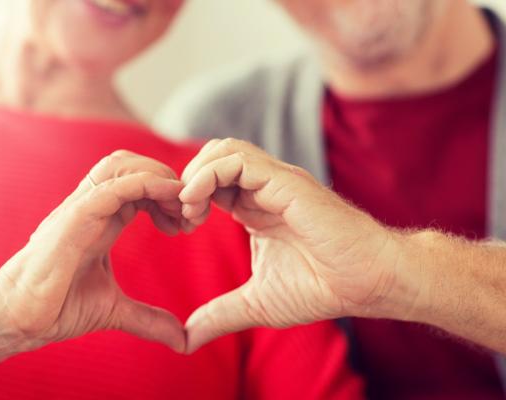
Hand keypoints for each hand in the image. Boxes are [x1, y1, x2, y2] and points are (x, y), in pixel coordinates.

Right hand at [0, 151, 186, 353]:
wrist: (16, 319)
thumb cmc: (56, 307)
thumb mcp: (114, 310)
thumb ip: (148, 319)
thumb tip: (182, 340)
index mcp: (101, 219)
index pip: (138, 183)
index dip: (168, 194)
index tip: (187, 223)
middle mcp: (91, 207)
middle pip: (131, 164)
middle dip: (167, 178)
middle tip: (189, 212)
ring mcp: (80, 209)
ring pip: (121, 165)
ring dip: (159, 177)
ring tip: (181, 207)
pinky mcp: (73, 219)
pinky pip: (113, 186)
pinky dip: (146, 185)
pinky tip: (170, 202)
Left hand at [180, 139, 414, 352]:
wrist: (368, 283)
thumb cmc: (322, 288)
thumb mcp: (256, 304)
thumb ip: (220, 316)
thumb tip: (187, 340)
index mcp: (254, 206)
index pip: (211, 180)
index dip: (188, 197)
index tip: (179, 227)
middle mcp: (263, 188)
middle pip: (213, 156)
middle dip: (187, 180)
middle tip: (181, 216)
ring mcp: (276, 181)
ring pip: (223, 150)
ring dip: (196, 174)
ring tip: (189, 209)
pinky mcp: (287, 182)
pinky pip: (238, 160)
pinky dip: (209, 174)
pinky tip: (200, 204)